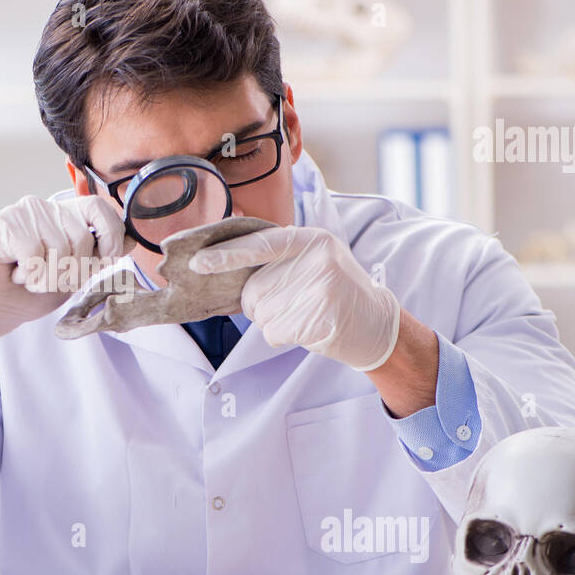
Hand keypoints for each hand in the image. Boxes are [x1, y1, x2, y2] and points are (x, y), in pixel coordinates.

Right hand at [0, 195, 130, 340]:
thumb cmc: (23, 295)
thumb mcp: (70, 278)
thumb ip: (96, 259)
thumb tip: (130, 240)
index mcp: (63, 217)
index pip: (101, 209)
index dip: (110, 238)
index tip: (102, 262)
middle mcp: (44, 209)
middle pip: (83, 237)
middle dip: (73, 273)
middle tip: (48, 282)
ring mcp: (20, 214)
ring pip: (60, 247)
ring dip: (47, 278)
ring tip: (29, 280)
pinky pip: (34, 252)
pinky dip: (29, 275)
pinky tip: (14, 276)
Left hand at [189, 225, 400, 370]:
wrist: (377, 325)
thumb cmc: (335, 292)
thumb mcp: (314, 260)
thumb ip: (278, 255)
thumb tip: (225, 257)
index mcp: (311, 239)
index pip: (258, 244)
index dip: (225, 255)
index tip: (197, 263)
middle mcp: (316, 258)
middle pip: (254, 289)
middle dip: (261, 303)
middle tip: (292, 303)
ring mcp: (320, 287)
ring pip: (262, 314)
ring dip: (274, 321)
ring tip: (304, 314)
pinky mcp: (321, 316)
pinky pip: (275, 332)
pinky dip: (284, 335)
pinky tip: (308, 329)